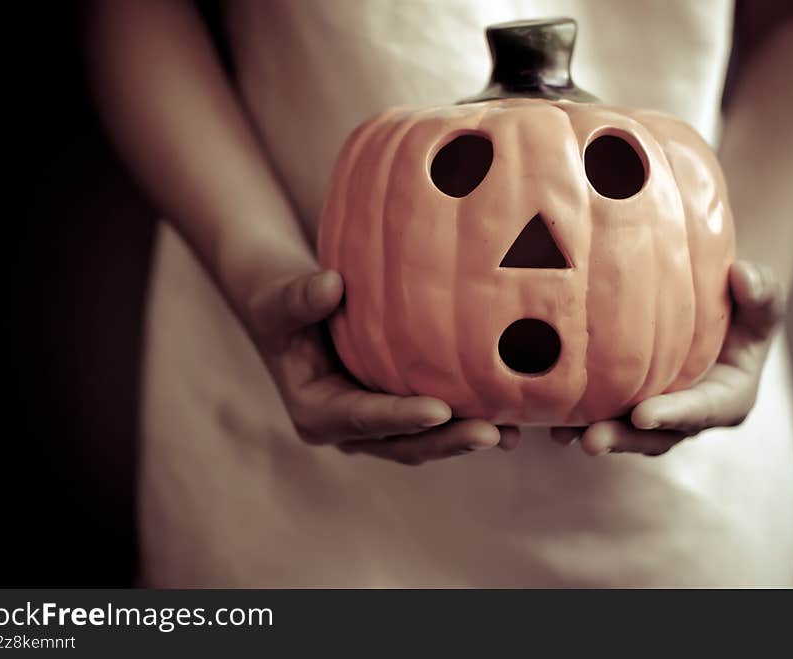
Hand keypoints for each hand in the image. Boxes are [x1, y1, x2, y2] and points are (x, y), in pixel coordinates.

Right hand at [245, 269, 519, 463]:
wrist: (293, 314)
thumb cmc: (283, 306)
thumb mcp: (280, 301)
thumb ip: (299, 298)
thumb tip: (330, 285)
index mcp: (317, 413)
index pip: (362, 418)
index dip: (400, 417)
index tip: (438, 409)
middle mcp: (349, 430)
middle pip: (402, 445)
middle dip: (446, 442)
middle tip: (490, 434)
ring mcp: (377, 427)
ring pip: (425, 442)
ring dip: (464, 440)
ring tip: (511, 433)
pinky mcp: (398, 412)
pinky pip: (436, 424)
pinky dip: (467, 421)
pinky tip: (508, 412)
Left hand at [550, 260, 785, 455]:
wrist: (712, 312)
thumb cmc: (741, 307)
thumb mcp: (760, 300)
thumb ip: (760, 293)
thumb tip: (741, 274)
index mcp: (723, 399)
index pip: (700, 412)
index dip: (673, 416)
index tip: (644, 415)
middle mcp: (685, 415)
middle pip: (653, 436)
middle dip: (622, 439)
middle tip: (591, 440)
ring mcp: (651, 411)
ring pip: (620, 429)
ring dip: (591, 432)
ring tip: (560, 434)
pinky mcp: (622, 400)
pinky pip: (598, 411)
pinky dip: (574, 414)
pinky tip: (543, 411)